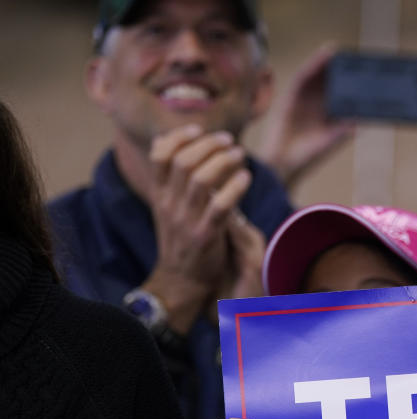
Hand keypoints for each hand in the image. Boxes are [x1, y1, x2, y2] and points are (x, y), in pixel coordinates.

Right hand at [145, 125, 251, 333]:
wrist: (180, 281)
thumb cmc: (181, 239)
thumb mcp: (168, 206)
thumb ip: (171, 179)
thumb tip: (169, 143)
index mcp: (159, 195)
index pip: (160, 155)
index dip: (179, 137)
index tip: (199, 129)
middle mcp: (168, 204)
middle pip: (183, 161)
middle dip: (208, 144)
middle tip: (229, 140)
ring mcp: (185, 220)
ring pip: (200, 178)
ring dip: (223, 161)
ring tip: (240, 154)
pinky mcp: (204, 236)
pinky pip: (219, 205)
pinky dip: (234, 187)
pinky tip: (246, 177)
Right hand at [259, 44, 355, 189]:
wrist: (284, 164)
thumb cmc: (308, 156)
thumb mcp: (330, 140)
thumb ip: (344, 129)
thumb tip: (361, 120)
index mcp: (326, 112)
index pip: (338, 92)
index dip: (348, 80)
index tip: (362, 70)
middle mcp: (315, 103)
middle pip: (327, 80)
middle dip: (336, 67)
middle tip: (349, 55)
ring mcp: (302, 98)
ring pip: (314, 76)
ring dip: (323, 62)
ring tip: (334, 50)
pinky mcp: (290, 96)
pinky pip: (302, 78)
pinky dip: (311, 67)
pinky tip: (320, 59)